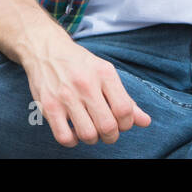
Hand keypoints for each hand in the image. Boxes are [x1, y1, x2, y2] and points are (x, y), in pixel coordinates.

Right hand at [22, 33, 151, 146]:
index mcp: (104, 73)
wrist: (45, 49)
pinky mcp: (48, 106)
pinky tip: (74, 131)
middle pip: (108, 126)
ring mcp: (65, 96)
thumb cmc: (80, 64)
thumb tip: (146, 122)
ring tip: (91, 130)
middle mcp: (85, 84)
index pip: (124, 109)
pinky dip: (73, 141)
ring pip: (88, 135)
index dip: (127, 123)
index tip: (122, 123)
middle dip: (112, 136)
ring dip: (93, 139)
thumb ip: (126, 99)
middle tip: (108, 131)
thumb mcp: (105, 73)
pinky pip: (64, 137)